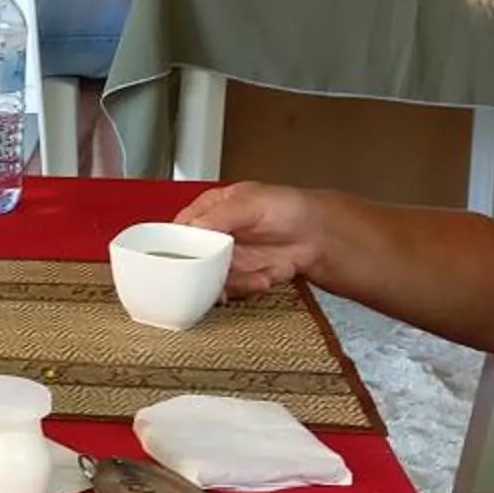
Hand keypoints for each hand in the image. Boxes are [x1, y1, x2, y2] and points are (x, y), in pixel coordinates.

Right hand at [178, 182, 324, 292]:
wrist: (318, 236)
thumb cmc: (289, 208)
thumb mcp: (251, 202)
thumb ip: (219, 215)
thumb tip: (192, 228)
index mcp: (209, 210)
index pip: (179, 229)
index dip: (176, 245)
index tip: (182, 257)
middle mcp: (214, 235)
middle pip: (189, 259)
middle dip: (201, 270)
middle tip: (216, 271)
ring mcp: (227, 258)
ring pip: (207, 278)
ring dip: (227, 282)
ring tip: (252, 273)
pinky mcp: (240, 277)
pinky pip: (230, 290)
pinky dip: (246, 287)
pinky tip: (263, 276)